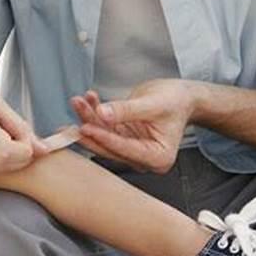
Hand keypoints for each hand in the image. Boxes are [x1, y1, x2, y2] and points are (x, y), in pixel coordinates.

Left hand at [70, 79, 200, 173]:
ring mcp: (130, 149)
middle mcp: (143, 158)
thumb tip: (102, 113)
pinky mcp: (122, 138)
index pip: (124, 148)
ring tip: (78, 101)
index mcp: (157, 157)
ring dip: (89, 117)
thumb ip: (126, 110)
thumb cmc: (175, 101)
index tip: (85, 127)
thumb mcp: (153, 104)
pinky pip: (104, 127)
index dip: (103, 137)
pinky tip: (88, 99)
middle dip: (90, 126)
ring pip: (103, 135)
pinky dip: (94, 113)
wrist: (180, 96)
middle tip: (75, 114)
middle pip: (109, 146)